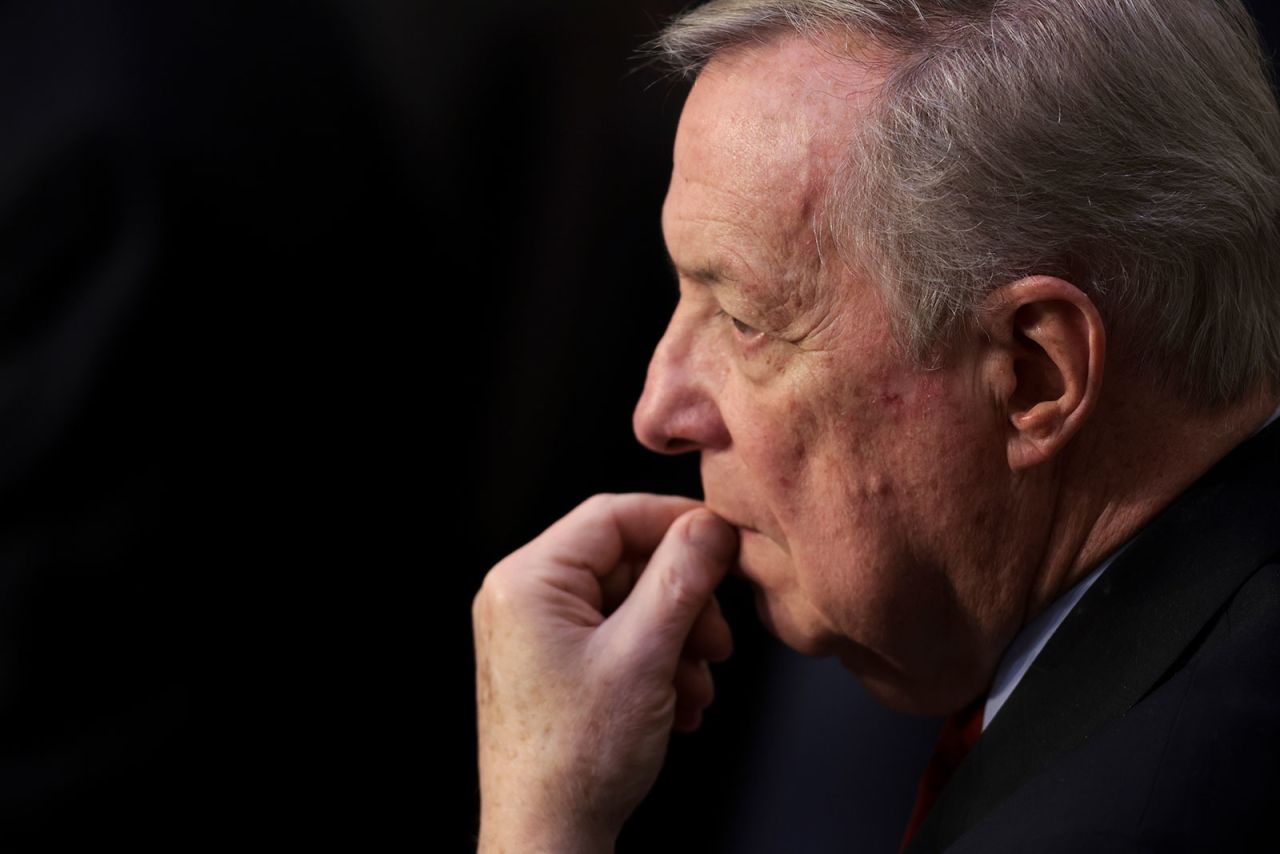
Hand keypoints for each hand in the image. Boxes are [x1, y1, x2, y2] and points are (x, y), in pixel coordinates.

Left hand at [473, 494, 738, 852]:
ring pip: (629, 604)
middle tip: (718, 642)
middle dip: (683, 602)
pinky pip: (616, 637)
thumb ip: (681, 579)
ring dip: (677, 640)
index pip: (612, 515)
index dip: (676, 522)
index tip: (727, 542)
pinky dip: (656, 663)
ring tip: (696, 687)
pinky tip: (678, 704)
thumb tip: (712, 524)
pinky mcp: (552, 664)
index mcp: (528, 580)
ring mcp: (535, 633)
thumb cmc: (580, 756)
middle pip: (626, 562)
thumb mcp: (645, 655)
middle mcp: (522, 598)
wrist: (547, 838)